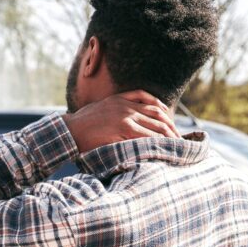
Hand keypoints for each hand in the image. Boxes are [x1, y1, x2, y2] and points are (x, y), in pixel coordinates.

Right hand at [62, 90, 180, 153]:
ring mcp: (125, 117)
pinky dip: (156, 141)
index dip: (162, 111)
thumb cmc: (81, 124)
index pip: (149, 100)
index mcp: (120, 98)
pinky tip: (162, 147)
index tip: (169, 121)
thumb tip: (126, 119)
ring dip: (167, 136)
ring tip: (175, 144)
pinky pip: (145, 135)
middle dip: (169, 126)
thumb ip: (114, 109)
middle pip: (156, 113)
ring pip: (154, 125)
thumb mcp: (99, 109)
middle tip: (178, 136)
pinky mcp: (123, 129)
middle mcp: (125, 105)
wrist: (69, 130)